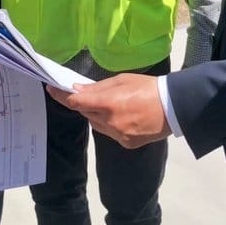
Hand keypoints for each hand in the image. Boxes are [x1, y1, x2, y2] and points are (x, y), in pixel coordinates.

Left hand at [46, 74, 171, 148]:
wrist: (173, 107)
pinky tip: (122, 116)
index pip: (77, 102)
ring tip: (112, 104)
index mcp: (108, 103)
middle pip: (86, 113)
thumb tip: (77, 90)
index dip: (62, 97)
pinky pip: (109, 133)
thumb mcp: (122, 80)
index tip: (52, 90)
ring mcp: (118, 135)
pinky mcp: (126, 143)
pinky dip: (110, 124)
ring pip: (97, 124)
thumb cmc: (148, 87)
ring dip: (97, 115)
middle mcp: (110, 122)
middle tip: (91, 95)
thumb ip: (98, 87)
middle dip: (85, 104)